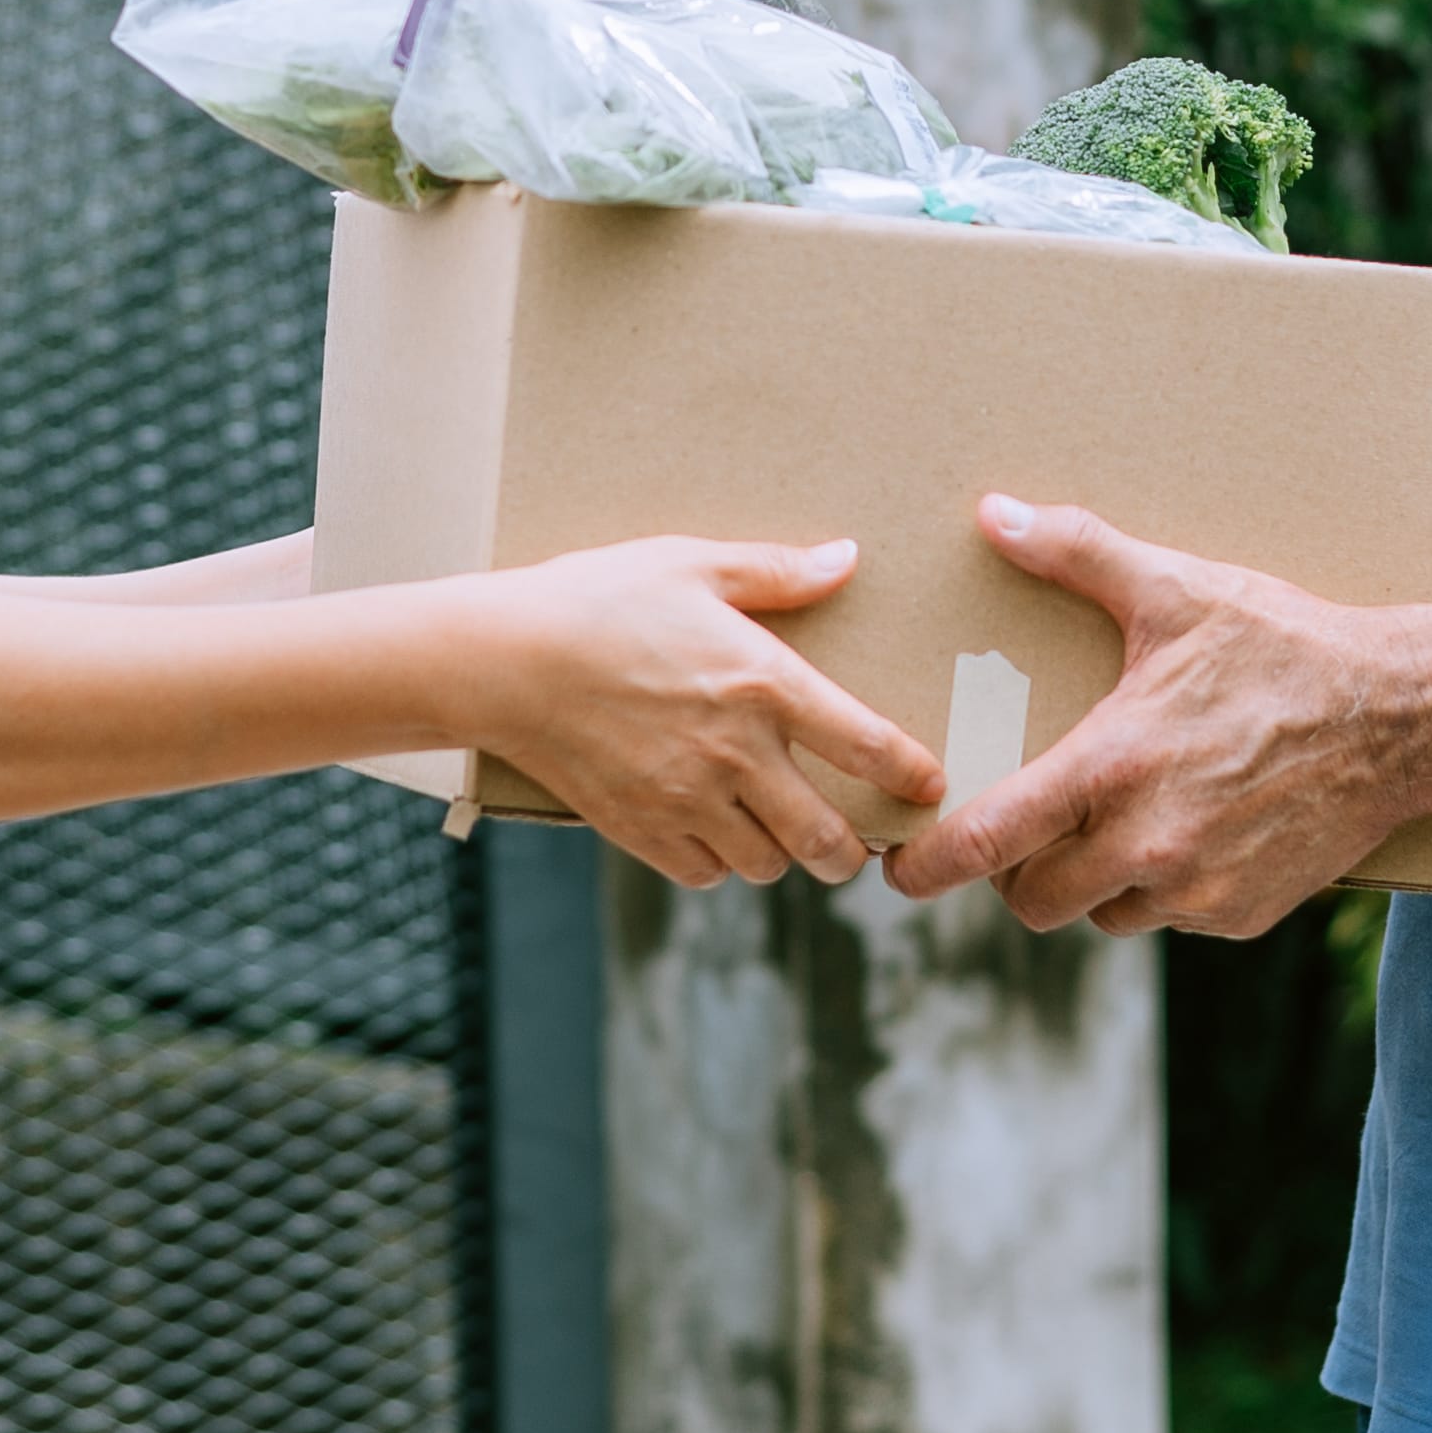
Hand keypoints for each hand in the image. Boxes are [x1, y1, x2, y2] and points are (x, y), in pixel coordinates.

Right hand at [462, 536, 937, 890]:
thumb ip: (776, 570)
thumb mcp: (691, 563)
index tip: (929, 785)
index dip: (911, 774)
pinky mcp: (639, 830)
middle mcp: (736, 754)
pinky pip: (702, 874)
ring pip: (765, 866)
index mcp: (764, 684)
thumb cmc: (598, 598)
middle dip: (850, 850)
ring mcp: (686, 801)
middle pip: (827, 840)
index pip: (867, 746)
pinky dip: (715, 863)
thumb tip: (848, 558)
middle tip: (851, 841)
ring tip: (773, 829)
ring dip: (779, 854)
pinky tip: (710, 831)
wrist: (502, 659)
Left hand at [882, 496, 1431, 935]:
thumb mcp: (1178, 592)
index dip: (930, 866)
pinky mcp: (1241, 915)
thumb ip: (1078, 553)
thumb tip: (996, 514)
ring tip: (1117, 820)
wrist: (1401, 717)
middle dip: (1018, 870)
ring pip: (1102, 914)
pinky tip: (1190, 829)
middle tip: (1028, 828)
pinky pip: (1171, 919)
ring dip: (1094, 882)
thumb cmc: (1285, 648)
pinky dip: (1164, 889)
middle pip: (1032, 899)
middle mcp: (1146, 846)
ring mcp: (1196, 891)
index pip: (987, 842)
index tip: (898, 872)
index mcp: (1112, 770)